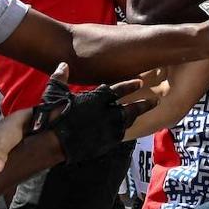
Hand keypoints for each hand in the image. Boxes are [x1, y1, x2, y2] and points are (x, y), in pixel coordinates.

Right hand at [32, 64, 149, 162]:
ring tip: (142, 113)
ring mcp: (106, 131)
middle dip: (143, 104)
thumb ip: (61, 78)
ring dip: (135, 117)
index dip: (130, 85)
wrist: (52, 143)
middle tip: (155, 101)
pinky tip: (126, 128)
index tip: (140, 81)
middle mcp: (105, 115)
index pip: (117, 90)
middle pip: (130, 108)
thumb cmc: (52, 116)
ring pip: (126, 123)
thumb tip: (63, 64)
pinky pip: (118, 136)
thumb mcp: (54, 93)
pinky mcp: (103, 144)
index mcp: (95, 100)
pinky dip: (124, 130)